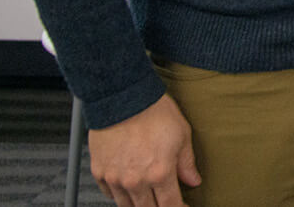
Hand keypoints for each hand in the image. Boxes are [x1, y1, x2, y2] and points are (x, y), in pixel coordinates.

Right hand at [87, 94, 201, 206]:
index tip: (183, 206)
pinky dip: (119, 194)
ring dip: (138, 203)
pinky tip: (128, 186)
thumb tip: (193, 180)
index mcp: (159, 174)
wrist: (122, 96)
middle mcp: (136, 181)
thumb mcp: (182, 134)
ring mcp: (115, 178)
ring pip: (127, 205)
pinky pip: (109, 193)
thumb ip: (186, 163)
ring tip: (147, 195)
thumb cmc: (153, 111)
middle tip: (164, 200)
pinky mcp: (99, 172)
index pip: (170, 206)